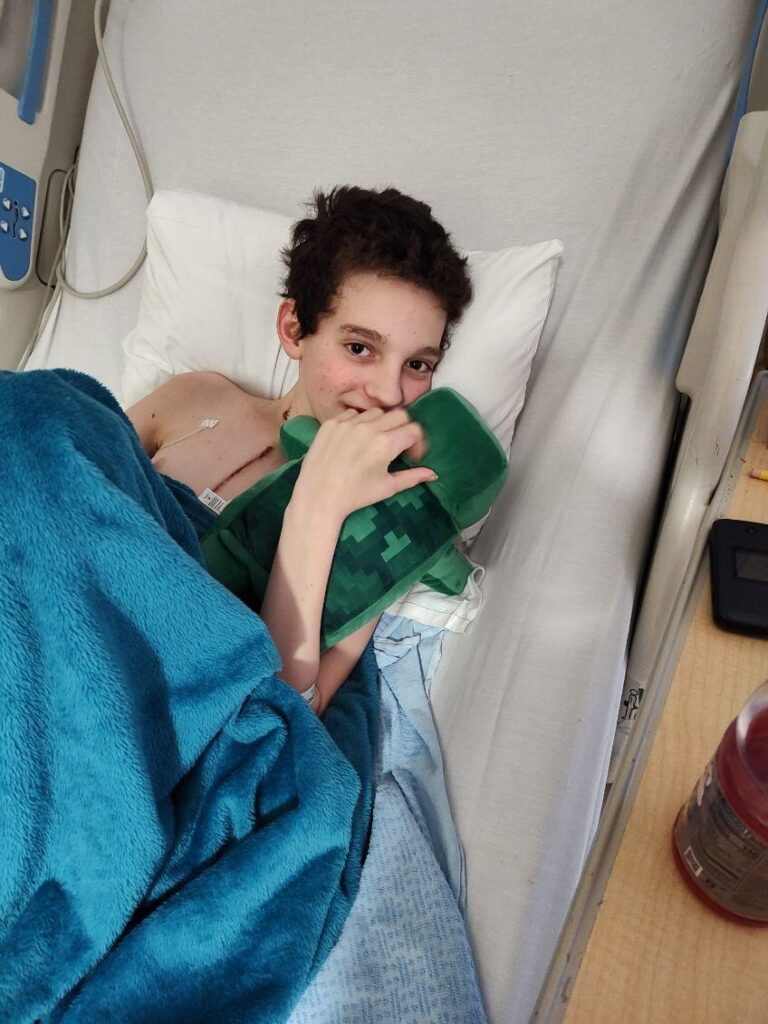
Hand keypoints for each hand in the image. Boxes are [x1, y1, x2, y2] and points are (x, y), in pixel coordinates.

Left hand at [293, 407, 435, 522]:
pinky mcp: (331, 422)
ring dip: (381, 424)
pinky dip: (359, 423)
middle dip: (403, 429)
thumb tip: (433, 474)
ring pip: (376, 413)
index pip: (414, 430)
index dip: (417, 443)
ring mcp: (348, 423)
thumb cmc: (355, 495)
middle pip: (399, 415)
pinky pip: (353, 414)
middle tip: (396, 446)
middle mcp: (369, 428)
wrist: (318, 496)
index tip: (411, 455)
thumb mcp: (387, 487)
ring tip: (374, 443)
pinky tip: (354, 441)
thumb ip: (412, 477)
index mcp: (386, 444)